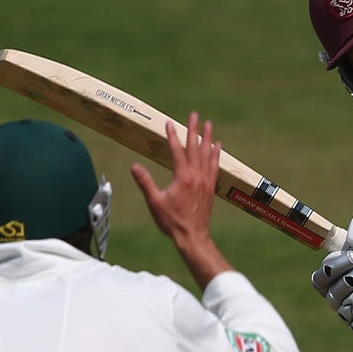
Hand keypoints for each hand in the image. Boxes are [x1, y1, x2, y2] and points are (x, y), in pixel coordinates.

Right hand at [131, 113, 231, 288]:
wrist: (193, 236)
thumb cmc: (172, 222)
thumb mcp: (155, 202)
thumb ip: (145, 183)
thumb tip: (134, 166)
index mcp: (183, 177)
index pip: (176, 151)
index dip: (172, 135)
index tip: (168, 122)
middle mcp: (197, 176)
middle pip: (195, 148)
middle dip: (193, 130)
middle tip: (194, 115)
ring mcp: (206, 181)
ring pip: (207, 154)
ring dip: (207, 138)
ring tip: (208, 124)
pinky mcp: (210, 188)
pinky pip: (215, 166)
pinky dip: (216, 155)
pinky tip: (217, 146)